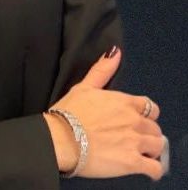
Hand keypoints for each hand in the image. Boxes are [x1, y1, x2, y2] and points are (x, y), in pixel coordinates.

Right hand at [43, 47, 164, 180]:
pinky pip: (155, 169)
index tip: (137, 120)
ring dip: (151, 150)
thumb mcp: (84, 86)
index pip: (150, 107)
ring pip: (158, 146)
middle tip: (134, 138)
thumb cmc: (70, 112)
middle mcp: (134, 120)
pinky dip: (153, 169)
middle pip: (155, 128)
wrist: (62, 139)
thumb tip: (115, 52)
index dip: (146, 114)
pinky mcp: (133, 163)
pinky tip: (144, 168)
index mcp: (124, 102)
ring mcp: (135, 142)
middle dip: (147, 133)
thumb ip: (102, 70)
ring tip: (140, 153)